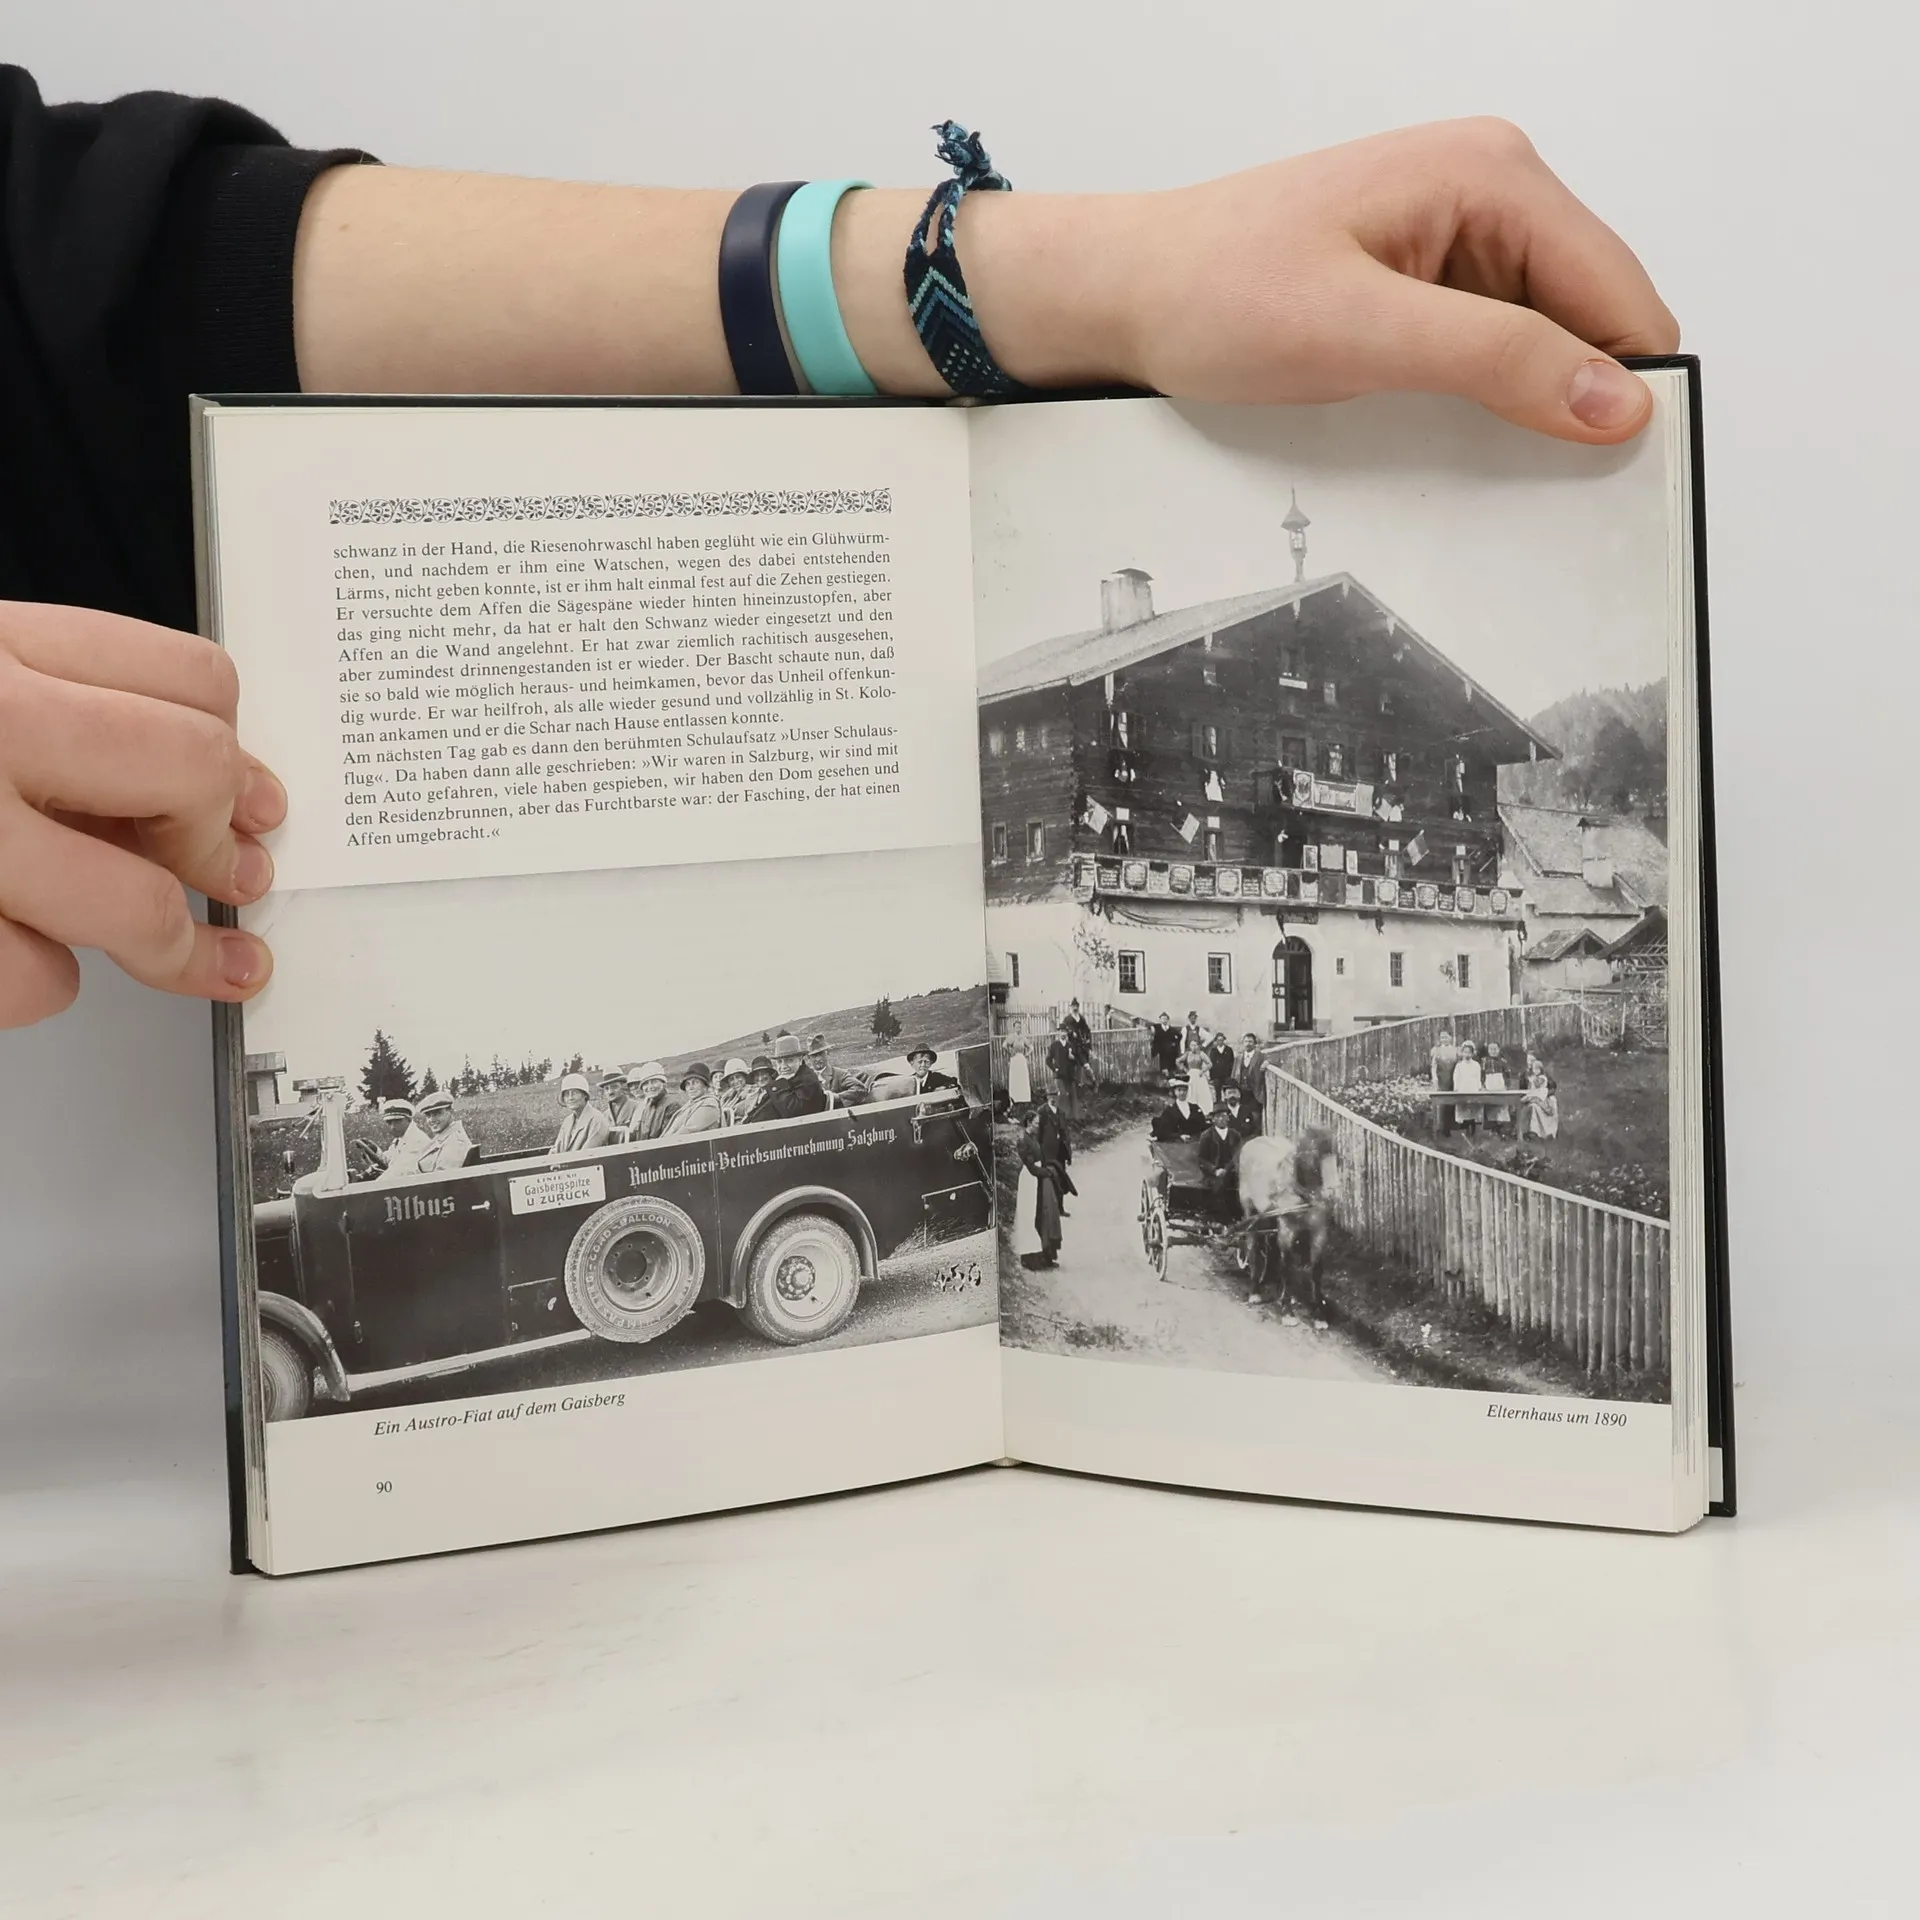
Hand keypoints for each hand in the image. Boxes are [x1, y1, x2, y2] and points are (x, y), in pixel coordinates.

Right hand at [0, 602, 282, 1027]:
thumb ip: (75, 714)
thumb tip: (218, 791)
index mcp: (1, 649)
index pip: (189, 679)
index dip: (239, 754)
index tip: (255, 803)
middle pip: (191, 769)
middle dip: (220, 840)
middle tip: (239, 880)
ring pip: (135, 901)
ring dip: (168, 944)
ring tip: (184, 956)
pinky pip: (37, 976)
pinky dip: (44, 981)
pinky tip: (32, 954)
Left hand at [859, 118, 1677, 441]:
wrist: (1125, 293)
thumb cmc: (1214, 291)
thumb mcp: (1362, 334)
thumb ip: (1496, 361)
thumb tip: (1616, 398)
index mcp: (1493, 175)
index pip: (1620, 291)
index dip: (1628, 385)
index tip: (1620, 472)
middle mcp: (1489, 190)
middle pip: (1591, 315)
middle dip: (1574, 395)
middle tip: (1530, 475)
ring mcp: (1457, 235)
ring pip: (1543, 339)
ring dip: (1522, 400)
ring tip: (1463, 441)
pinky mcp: (1423, 279)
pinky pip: (1489, 346)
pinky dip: (1481, 395)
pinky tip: (1435, 422)